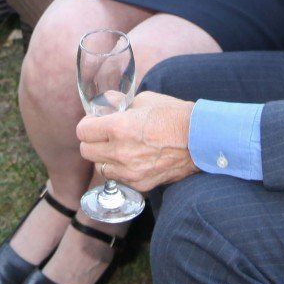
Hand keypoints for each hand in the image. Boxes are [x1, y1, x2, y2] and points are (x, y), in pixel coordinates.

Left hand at [76, 91, 198, 192]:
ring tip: (120, 148)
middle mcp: (120, 152)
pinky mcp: (140, 183)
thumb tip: (106, 103)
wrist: (200, 138)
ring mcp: (130, 171)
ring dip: (105, 158)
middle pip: (86, 152)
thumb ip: (120, 103)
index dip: (88, 124)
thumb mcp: (144, 100)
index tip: (95, 122)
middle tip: (104, 135)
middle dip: (92, 141)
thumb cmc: (174, 115)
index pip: (82, 131)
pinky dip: (121, 170)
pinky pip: (119, 178)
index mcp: (118, 128)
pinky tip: (133, 160)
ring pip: (101, 168)